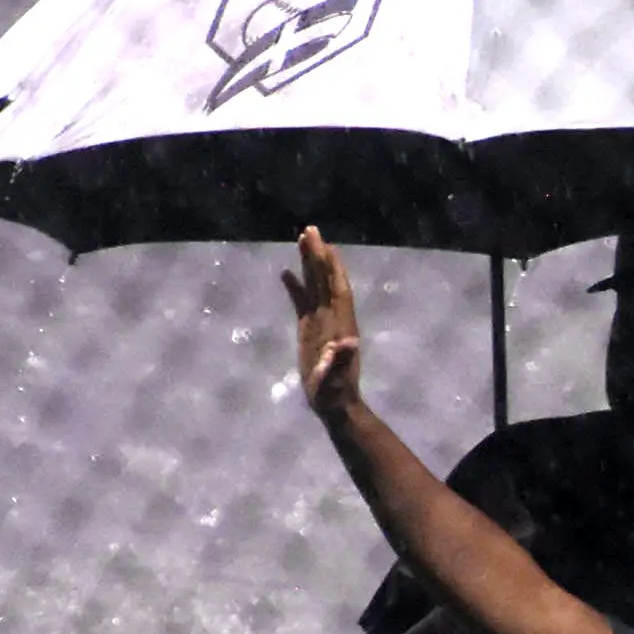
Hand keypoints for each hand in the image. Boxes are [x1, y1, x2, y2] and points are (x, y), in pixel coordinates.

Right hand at [283, 226, 363, 410]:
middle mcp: (333, 317)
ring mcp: (321, 322)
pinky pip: (302, 302)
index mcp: (340, 323)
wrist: (333, 405)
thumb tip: (347, 343)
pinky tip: (286, 273)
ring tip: (301, 238)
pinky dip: (296, 286)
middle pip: (325, 280)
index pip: (337, 288)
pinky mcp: (309, 329)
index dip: (332, 267)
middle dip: (319, 255)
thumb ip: (340, 361)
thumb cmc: (335, 394)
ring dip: (309, 263)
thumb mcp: (336, 379)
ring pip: (314, 286)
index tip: (325, 245)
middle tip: (310, 229)